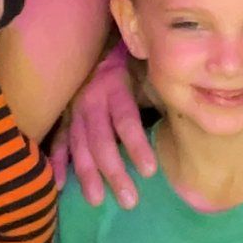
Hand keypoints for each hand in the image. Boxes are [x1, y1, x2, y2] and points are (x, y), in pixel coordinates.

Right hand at [47, 44, 156, 208]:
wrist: (88, 42)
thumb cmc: (126, 62)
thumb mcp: (142, 72)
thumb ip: (156, 94)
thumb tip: (186, 114)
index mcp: (114, 89)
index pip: (126, 121)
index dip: (136, 145)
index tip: (149, 171)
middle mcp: (90, 102)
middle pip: (101, 142)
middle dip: (114, 172)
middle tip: (129, 201)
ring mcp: (73, 111)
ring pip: (79, 147)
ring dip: (87, 175)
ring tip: (97, 201)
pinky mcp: (62, 117)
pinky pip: (58, 142)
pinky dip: (56, 163)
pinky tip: (58, 186)